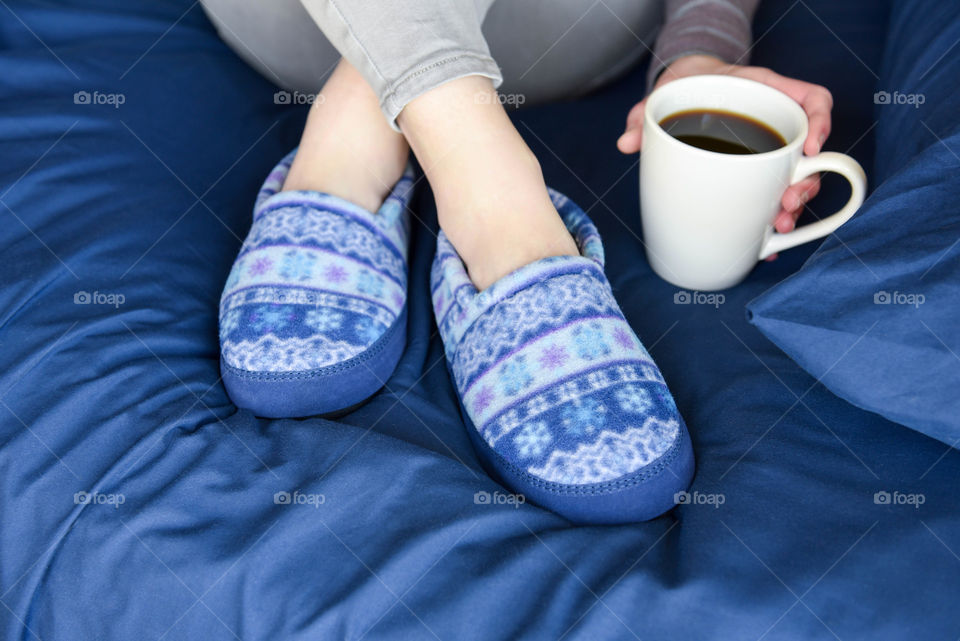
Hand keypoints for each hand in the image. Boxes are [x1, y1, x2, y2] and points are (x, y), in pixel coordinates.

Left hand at [618, 55, 832, 259]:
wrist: (684, 89)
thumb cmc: (684, 87)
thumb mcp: (664, 94)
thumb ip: (645, 114)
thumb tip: (626, 142)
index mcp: (765, 92)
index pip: (813, 100)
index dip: (820, 122)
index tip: (810, 148)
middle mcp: (776, 122)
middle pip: (810, 152)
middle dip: (807, 182)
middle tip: (787, 203)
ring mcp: (770, 150)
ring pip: (798, 179)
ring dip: (794, 206)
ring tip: (779, 225)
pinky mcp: (758, 174)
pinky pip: (774, 195)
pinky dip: (772, 220)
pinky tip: (765, 242)